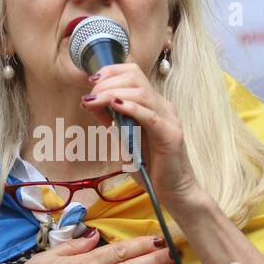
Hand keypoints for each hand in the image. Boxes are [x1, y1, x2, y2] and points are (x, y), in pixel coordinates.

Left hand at [81, 62, 201, 205]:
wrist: (173, 191)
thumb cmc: (150, 168)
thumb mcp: (124, 139)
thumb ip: (111, 120)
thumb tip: (90, 102)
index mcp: (153, 105)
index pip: (133, 74)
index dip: (111, 72)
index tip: (91, 82)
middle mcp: (162, 107)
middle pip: (136, 78)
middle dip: (108, 82)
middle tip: (90, 95)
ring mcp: (168, 119)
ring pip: (141, 93)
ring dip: (113, 93)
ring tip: (96, 100)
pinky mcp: (170, 135)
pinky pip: (149, 115)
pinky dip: (131, 108)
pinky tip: (116, 106)